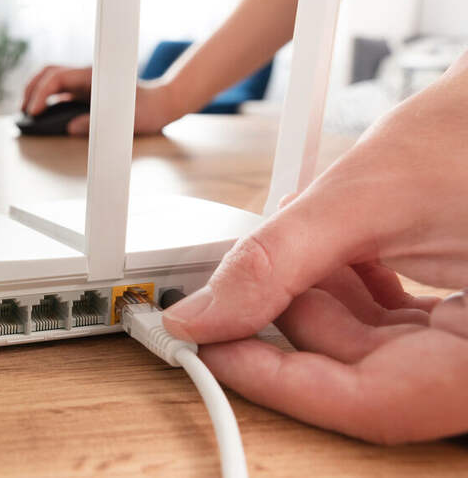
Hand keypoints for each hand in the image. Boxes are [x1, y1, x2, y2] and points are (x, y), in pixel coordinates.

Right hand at [20, 65, 175, 134]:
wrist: (159, 104)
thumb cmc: (144, 110)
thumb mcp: (124, 121)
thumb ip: (96, 124)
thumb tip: (70, 128)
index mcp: (93, 76)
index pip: (57, 78)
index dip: (41, 94)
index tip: (33, 112)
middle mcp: (85, 75)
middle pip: (49, 73)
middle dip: (32, 89)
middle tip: (24, 111)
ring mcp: (84, 82)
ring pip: (52, 79)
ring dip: (36, 91)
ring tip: (27, 112)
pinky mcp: (85, 91)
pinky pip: (59, 90)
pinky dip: (46, 98)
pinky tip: (41, 114)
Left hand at [163, 51, 467, 443]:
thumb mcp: (363, 197)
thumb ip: (275, 260)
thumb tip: (202, 315)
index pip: (372, 404)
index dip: (279, 380)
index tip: (214, 350)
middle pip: (367, 376)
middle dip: (294, 320)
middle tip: (237, 283)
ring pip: (376, 350)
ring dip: (318, 298)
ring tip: (292, 240)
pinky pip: (398, 325)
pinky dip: (351, 290)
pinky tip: (329, 250)